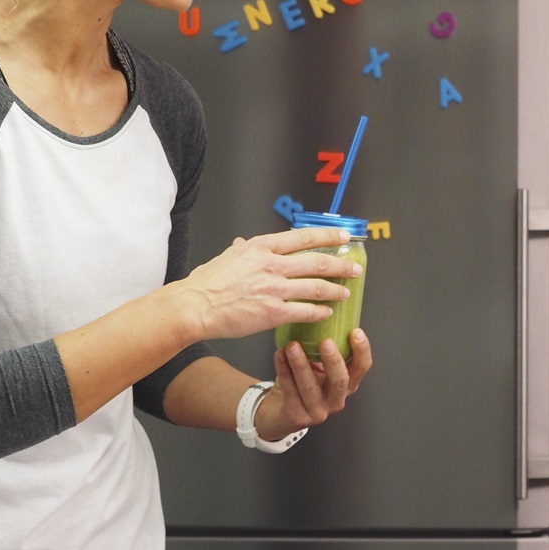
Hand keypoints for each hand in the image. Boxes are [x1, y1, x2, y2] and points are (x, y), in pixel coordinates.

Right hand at [180, 227, 359, 340]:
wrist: (194, 307)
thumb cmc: (206, 283)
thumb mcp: (226, 256)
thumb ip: (240, 249)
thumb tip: (242, 243)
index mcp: (262, 247)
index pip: (303, 237)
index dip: (328, 236)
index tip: (343, 237)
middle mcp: (271, 264)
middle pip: (317, 261)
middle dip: (341, 265)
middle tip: (354, 268)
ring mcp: (273, 288)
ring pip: (316, 286)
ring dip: (335, 289)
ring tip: (345, 292)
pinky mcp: (272, 312)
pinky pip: (305, 311)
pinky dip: (319, 311)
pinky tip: (326, 312)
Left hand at [257, 329, 372, 439]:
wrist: (279, 412)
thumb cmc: (301, 384)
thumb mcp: (318, 366)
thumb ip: (323, 348)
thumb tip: (320, 311)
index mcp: (347, 383)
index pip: (362, 367)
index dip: (362, 350)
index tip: (355, 332)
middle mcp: (336, 399)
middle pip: (341, 380)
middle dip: (334, 360)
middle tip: (326, 342)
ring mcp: (318, 411)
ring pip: (311, 387)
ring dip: (301, 364)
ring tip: (292, 346)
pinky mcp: (298, 417)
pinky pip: (290, 391)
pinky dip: (284, 371)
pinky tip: (279, 355)